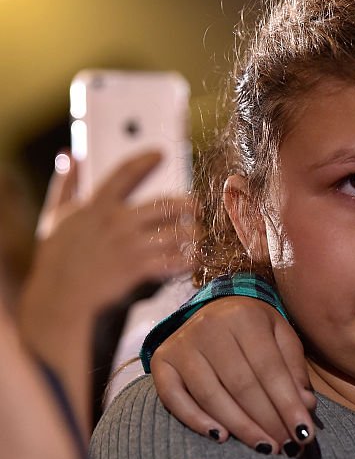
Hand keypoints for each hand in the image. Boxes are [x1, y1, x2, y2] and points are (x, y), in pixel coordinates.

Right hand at [18, 150, 198, 435]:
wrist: (58, 306)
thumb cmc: (57, 263)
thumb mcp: (55, 220)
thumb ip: (65, 185)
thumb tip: (69, 155)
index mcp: (96, 207)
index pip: (124, 173)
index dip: (145, 161)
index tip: (161, 153)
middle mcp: (115, 222)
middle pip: (166, 204)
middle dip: (187, 205)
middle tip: (195, 209)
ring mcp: (128, 246)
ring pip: (176, 232)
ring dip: (191, 236)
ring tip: (196, 239)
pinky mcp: (138, 270)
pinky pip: (175, 260)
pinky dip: (187, 261)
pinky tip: (191, 261)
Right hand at [150, 296, 316, 453]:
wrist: (214, 308)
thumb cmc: (255, 328)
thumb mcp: (281, 336)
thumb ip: (294, 369)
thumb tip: (305, 406)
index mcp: (244, 316)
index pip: (269, 368)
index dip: (287, 403)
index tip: (304, 433)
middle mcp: (209, 327)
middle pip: (241, 385)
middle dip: (267, 420)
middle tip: (286, 446)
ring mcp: (181, 344)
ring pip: (211, 395)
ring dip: (240, 427)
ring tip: (265, 448)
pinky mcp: (161, 362)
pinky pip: (174, 398)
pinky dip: (196, 421)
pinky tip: (221, 437)